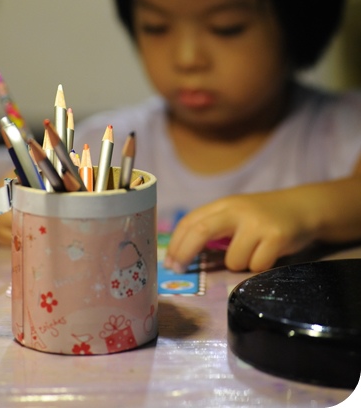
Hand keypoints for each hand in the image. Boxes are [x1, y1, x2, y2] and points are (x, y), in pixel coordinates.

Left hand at [165, 190, 316, 272]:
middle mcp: (238, 210)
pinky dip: (259, 267)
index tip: (169, 262)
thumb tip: (183, 255)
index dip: (177, 243)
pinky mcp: (276, 237)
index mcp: (224, 204)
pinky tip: (269, 255)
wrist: (303, 207)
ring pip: (233, 260)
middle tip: (178, 269)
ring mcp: (257, 223)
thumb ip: (215, 228)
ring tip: (253, 253)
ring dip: (238, 265)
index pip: (191, 220)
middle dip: (185, 253)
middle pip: (201, 231)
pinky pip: (256, 266)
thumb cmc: (264, 217)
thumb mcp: (237, 214)